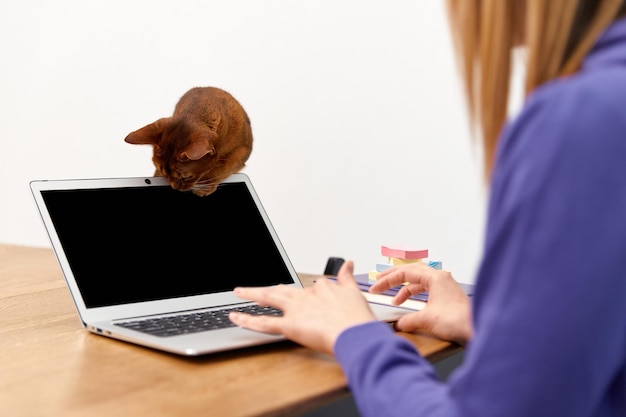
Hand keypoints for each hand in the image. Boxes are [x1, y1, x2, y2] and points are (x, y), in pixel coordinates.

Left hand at [229, 261, 376, 354]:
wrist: (355, 332)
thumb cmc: (356, 318)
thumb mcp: (354, 292)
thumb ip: (347, 277)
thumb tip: (348, 262)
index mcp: (322, 288)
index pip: (309, 287)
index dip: (301, 291)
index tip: (299, 293)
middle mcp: (305, 295)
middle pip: (282, 289)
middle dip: (268, 288)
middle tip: (255, 290)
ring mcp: (295, 309)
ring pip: (269, 298)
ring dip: (252, 293)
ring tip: (240, 292)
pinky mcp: (289, 325)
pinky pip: (264, 323)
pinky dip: (247, 320)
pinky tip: (235, 316)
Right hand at [369, 263, 472, 344]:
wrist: (478, 330)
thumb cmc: (459, 321)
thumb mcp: (427, 319)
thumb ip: (408, 320)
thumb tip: (398, 324)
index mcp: (436, 277)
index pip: (405, 272)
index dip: (388, 280)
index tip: (376, 287)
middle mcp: (441, 278)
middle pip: (412, 272)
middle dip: (394, 278)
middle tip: (380, 281)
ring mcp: (445, 287)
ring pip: (419, 282)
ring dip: (405, 290)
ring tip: (395, 300)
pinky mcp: (448, 297)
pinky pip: (427, 291)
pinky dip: (416, 297)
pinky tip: (411, 307)